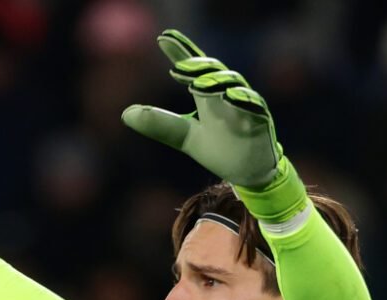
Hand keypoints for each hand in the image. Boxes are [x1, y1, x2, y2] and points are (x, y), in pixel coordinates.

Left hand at [122, 30, 283, 189]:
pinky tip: (230, 96)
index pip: (194, 68)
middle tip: (179, 66)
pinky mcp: (260, 119)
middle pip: (213, 71)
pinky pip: (254, 105)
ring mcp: (245, 105)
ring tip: (198, 84)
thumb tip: (126, 114)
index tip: (163, 39)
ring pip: (233, 84)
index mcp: (207, 96)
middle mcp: (226, 94)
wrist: (246, 174)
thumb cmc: (220, 149)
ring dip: (217, 81)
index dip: (180, 52)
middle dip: (198, 66)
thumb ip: (161, 124)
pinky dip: (243, 99)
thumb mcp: (185, 137)